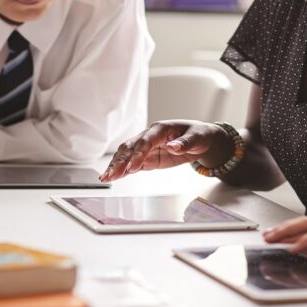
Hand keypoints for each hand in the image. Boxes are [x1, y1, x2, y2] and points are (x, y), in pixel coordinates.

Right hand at [100, 120, 231, 181]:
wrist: (201, 139)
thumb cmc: (199, 134)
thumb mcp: (197, 137)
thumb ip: (185, 142)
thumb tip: (173, 146)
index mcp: (161, 128)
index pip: (145, 141)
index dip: (138, 153)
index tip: (133, 166)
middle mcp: (149, 136)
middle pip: (131, 147)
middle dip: (120, 161)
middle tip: (111, 175)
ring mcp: (146, 147)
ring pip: (126, 155)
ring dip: (116, 165)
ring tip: (106, 178)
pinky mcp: (147, 158)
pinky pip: (131, 163)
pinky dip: (121, 170)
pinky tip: (111, 177)